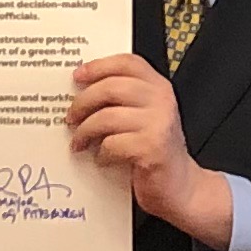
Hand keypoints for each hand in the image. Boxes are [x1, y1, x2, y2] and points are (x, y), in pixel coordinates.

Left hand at [68, 53, 231, 250]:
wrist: (180, 187)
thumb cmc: (155, 151)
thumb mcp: (144, 116)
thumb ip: (123, 99)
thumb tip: (81, 91)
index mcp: (159, 87)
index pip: (126, 63)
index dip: (98, 66)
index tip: (77, 76)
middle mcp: (161, 101)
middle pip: (111, 87)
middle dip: (83, 102)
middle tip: (71, 117)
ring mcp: (159, 124)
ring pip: (106, 117)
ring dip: (85, 131)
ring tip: (80, 142)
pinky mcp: (152, 149)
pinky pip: (112, 144)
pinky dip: (101, 153)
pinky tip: (102, 159)